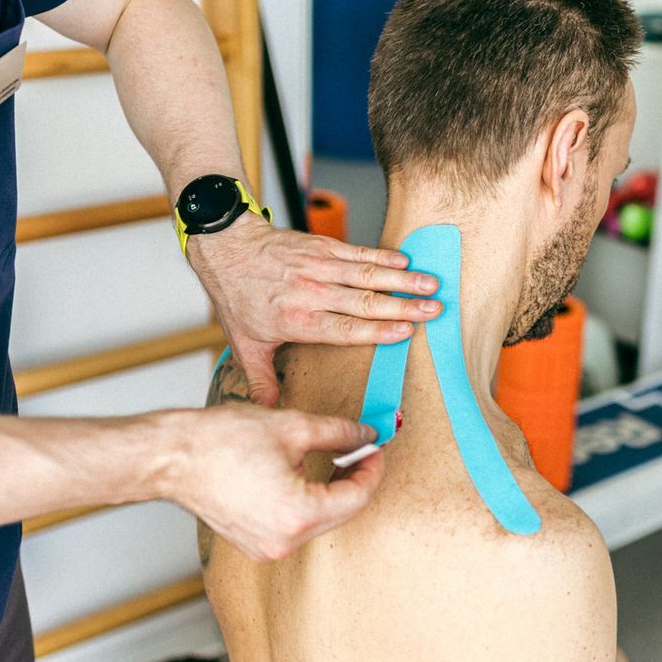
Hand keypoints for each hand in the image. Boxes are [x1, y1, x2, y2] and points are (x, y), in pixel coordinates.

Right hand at [156, 404, 385, 558]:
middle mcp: (285, 541)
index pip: (357, 497)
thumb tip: (366, 436)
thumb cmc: (220, 441)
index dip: (372, 469)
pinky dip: (307, 504)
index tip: (376, 448)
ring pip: (319, 521)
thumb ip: (339, 433)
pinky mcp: (255, 545)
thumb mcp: (292, 427)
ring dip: (332, 492)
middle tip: (361, 450)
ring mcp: (268, 548)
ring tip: (335, 460)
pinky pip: (295, 526)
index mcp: (298, 514)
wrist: (171, 458)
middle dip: (354, 480)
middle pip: (341, 513)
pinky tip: (305, 478)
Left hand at [186, 218, 440, 405]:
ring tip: (431, 284)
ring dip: (402, 279)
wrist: (227, 248)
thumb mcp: (245, 345)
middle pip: (364, 301)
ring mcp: (317, 267)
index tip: (407, 331)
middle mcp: (310, 292)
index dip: (378, 330)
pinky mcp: (321, 246)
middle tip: (434, 309)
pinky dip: (383, 256)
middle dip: (403, 305)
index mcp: (296, 321)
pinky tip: (405, 262)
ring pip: (366, 274)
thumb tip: (270, 414)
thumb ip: (262, 381)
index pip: (344, 328)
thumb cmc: (237, 296)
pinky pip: (357, 251)